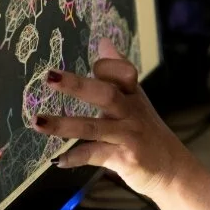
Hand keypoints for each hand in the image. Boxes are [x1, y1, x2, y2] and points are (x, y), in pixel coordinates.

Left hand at [32, 38, 193, 197]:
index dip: (106, 67)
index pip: (121, 73)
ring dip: (64, 124)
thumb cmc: (146, 131)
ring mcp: (128, 136)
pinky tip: (58, 160)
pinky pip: (96, 155)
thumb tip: (103, 42)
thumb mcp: (136, 99)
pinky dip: (76, 157)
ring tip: (38, 122)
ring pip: (94, 127)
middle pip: (106, 94)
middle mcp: (132, 112)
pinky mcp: (125, 158)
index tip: (91, 65)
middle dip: (77, 86)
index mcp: (133, 96)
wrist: (172, 167)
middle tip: (50, 77)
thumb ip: (118, 72)